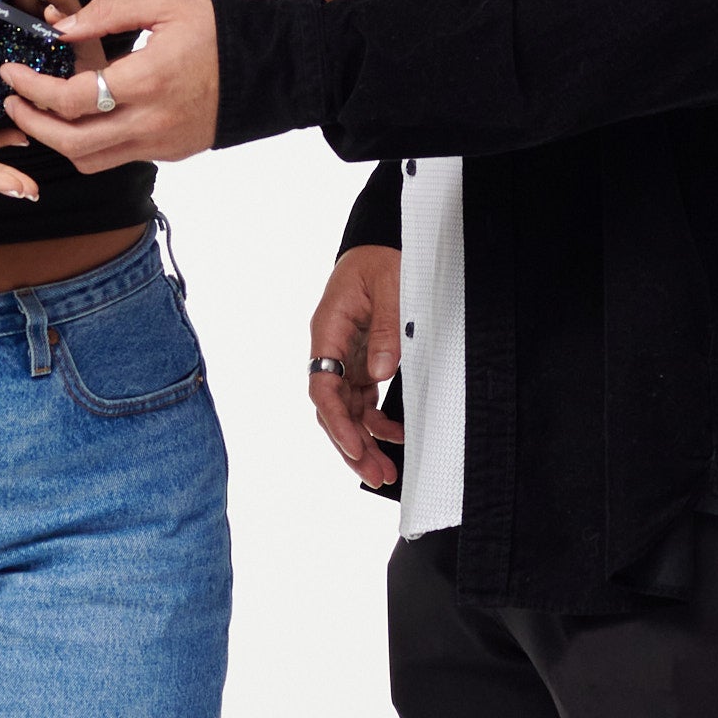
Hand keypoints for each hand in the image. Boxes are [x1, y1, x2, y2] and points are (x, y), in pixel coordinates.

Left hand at [0, 0, 217, 170]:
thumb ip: (107, 13)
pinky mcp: (169, 153)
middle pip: (72, 143)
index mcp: (148, 79)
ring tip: (37, 115)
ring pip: (91, 161)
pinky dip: (88, 145)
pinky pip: (116, 158)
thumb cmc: (216, 30)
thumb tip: (60, 28)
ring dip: (56, 142)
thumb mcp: (163, 4)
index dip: (32, 88)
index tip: (11, 72)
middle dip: (32, 125)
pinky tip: (78, 121)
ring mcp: (161, 143)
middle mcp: (152, 121)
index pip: (72, 99)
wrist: (269, 67)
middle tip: (12, 103)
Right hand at [309, 246, 404, 486]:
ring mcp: (346, 357)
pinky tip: (394, 437)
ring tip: (385, 471)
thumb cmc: (381, 258)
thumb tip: (382, 373)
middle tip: (375, 475)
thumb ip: (387, 329)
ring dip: (363, 441)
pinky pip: (363, 399)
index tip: (355, 447)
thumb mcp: (390, 286)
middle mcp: (331, 348)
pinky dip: (377, 422)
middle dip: (351, 445)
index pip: (322, 387)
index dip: (335, 422)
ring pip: (346, 410)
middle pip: (331, 408)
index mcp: (328, 329)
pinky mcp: (362, 360)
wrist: (381, 242)